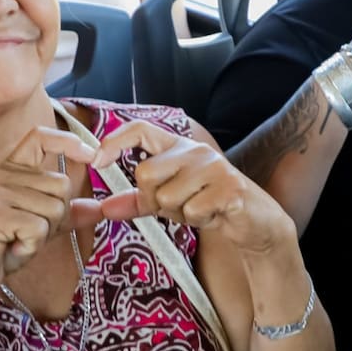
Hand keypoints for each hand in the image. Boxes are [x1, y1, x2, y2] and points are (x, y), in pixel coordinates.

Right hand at [0, 126, 95, 317]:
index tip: (92, 155)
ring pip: (55, 209)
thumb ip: (65, 214)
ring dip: (42, 235)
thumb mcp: (38, 227)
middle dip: (55, 218)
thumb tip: (98, 208)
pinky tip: (11, 249)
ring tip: (16, 241)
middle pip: (61, 186)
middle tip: (26, 233)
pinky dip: (32, 246)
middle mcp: (0, 175)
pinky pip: (40, 228)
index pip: (40, 138)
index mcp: (8, 170)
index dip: (69, 141)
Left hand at [93, 121, 294, 255]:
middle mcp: (194, 150)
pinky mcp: (229, 188)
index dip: (115, 141)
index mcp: (177, 147)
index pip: (140, 129)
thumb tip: (104, 208)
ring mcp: (213, 167)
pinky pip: (191, 211)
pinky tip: (213, 215)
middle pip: (145, 173)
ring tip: (197, 209)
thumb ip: (137, 202)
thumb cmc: (207, 204)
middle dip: (152, 200)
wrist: (253, 220)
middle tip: (175, 206)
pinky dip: (197, 221)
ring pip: (167, 197)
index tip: (98, 161)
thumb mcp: (168, 201)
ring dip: (177, 214)